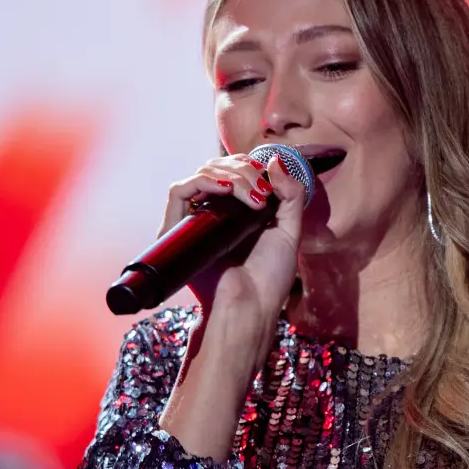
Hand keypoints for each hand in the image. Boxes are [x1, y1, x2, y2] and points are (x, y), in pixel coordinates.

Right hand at [160, 153, 305, 329]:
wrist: (250, 307)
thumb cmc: (269, 277)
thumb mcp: (289, 230)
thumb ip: (290, 195)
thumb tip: (273, 161)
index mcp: (237, 211)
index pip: (235, 170)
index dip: (252, 165)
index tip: (271, 178)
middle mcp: (214, 212)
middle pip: (219, 168)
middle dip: (246, 170)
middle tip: (263, 192)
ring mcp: (195, 219)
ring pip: (202, 174)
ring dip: (231, 175)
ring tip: (252, 196)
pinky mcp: (177, 229)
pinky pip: (179, 190)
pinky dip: (203, 181)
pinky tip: (226, 189)